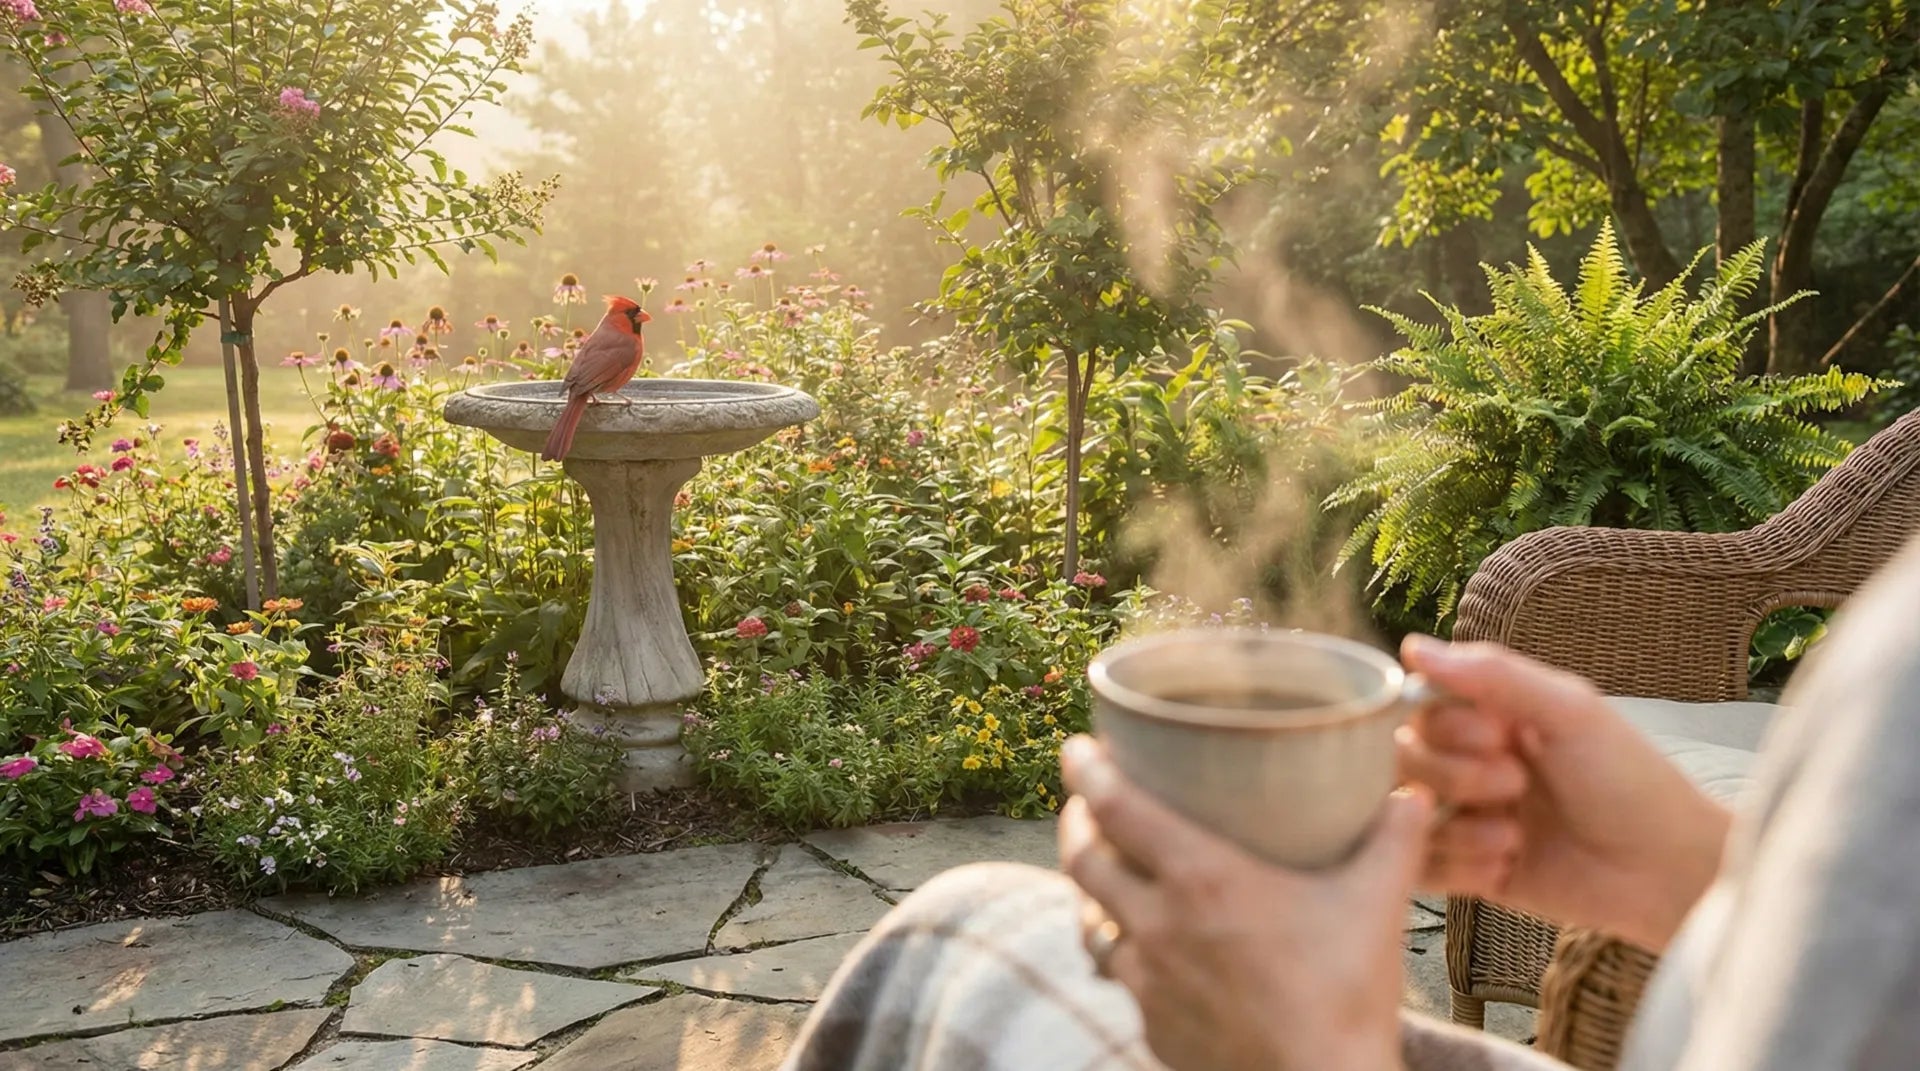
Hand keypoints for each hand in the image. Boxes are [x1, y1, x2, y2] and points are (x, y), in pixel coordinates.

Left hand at [1058, 735, 1425, 1070]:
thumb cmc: (1345, 997)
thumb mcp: (1375, 906)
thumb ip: (1392, 842)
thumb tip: (1411, 793)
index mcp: (1201, 879)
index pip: (1114, 807)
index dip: (1084, 770)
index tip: (1076, 747)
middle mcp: (1158, 924)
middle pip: (1083, 859)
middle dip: (1076, 822)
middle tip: (1087, 801)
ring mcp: (1148, 979)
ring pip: (1092, 920)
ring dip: (1093, 891)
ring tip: (1110, 871)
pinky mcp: (1152, 1024)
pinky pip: (1122, 975)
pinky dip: (1128, 950)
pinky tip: (1152, 948)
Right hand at [1397, 636, 1731, 950]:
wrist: (1667, 872)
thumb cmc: (1631, 781)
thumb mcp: (1570, 712)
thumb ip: (1493, 674)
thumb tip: (1412, 646)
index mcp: (1492, 717)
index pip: (1419, 708)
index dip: (1446, 726)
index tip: (1499, 736)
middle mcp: (1471, 763)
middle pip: (1402, 760)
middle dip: (1453, 777)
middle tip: (1515, 786)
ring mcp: (1469, 819)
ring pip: (1405, 816)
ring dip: (1458, 828)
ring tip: (1515, 838)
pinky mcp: (1470, 871)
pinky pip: (1420, 869)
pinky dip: (1457, 868)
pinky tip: (1505, 867)